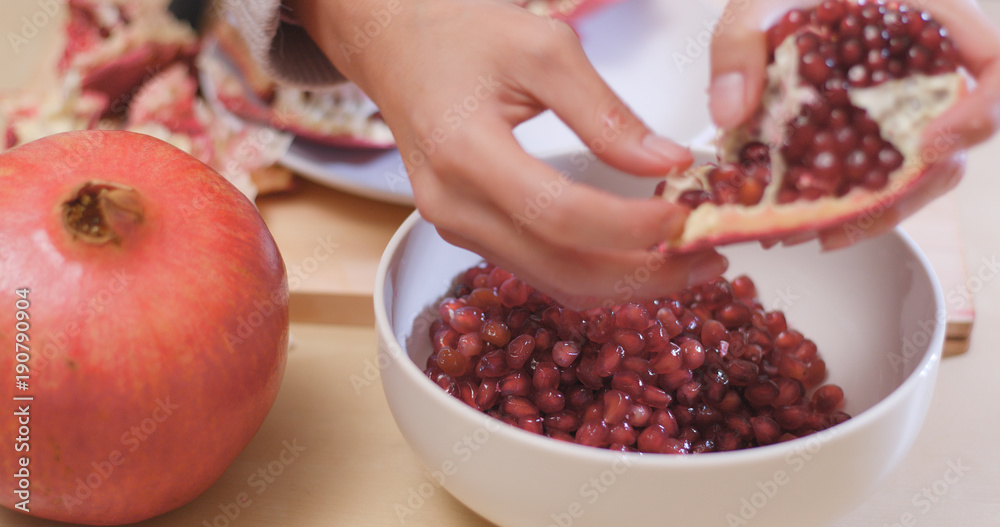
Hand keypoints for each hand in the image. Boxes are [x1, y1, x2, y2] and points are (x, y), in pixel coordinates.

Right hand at [288, 0, 727, 307]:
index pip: (559, 215)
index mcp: (466, 153)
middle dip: (643, 277)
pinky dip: (592, 274)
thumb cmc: (460, 36)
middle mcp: (454, 207)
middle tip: (707, 261)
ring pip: (551, 282)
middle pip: (559, 269)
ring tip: (685, 266)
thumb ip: (604, 111)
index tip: (687, 215)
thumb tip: (666, 163)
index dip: (630, 226)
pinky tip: (635, 258)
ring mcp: (456, 228)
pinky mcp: (467, 233)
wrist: (395, 48)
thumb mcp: (541, 48)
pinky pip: (537, 271)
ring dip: (623, 285)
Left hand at [707, 0, 999, 247]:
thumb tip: (730, 113)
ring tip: (809, 231)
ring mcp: (902, 106)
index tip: (931, 144)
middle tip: (839, 219)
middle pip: (954, 144)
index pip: (992, 66)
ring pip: (913, 173)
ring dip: (867, 211)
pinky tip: (803, 219)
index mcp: (929, 19)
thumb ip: (740, 44)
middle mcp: (927, 71)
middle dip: (900, 193)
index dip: (979, 111)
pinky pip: (875, 175)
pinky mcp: (870, 131)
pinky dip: (846, 202)